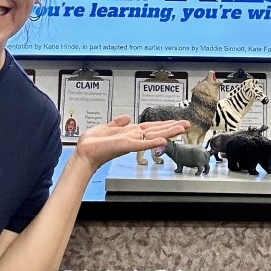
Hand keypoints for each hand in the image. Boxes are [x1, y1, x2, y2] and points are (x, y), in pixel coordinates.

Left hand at [72, 115, 189, 171]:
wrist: (84, 153)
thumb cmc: (92, 144)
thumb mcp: (105, 128)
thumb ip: (116, 123)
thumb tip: (126, 117)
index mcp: (129, 133)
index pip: (150, 127)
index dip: (163, 124)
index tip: (176, 122)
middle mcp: (132, 137)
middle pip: (156, 130)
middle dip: (172, 127)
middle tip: (187, 124)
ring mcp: (131, 142)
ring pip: (153, 135)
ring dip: (168, 132)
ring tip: (182, 128)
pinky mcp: (126, 145)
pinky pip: (142, 143)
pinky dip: (153, 142)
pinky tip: (163, 141)